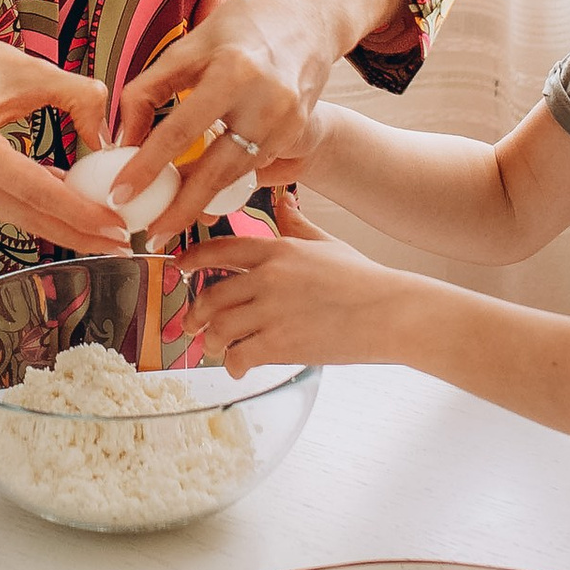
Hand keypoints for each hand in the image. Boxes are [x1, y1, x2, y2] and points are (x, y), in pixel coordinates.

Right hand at [0, 0, 120, 253]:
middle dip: (77, 234)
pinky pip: (6, 203)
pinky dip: (38, 206)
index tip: (117, 226)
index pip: (37, 191)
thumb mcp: (32, 69)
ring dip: (60, 224)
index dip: (81, 213)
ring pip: (18, 215)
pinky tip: (71, 203)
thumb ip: (79, 97)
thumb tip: (106, 138)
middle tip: (120, 244)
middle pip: (28, 217)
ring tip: (104, 230)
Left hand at [114, 0, 401, 239]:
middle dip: (181, 209)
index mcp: (233, 71)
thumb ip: (151, 89)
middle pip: (216, 170)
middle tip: (152, 235)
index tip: (120, 196)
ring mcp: (287, 120)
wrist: (310, 15)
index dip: (146, 167)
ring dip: (202, 201)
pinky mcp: (297, 132)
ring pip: (236, 176)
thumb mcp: (190, 45)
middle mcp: (266, 100)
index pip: (179, 130)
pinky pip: (253, 167)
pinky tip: (203, 194)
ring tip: (170, 220)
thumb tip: (123, 138)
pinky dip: (226, 182)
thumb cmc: (242, 25)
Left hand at [177, 191, 407, 372]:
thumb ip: (297, 225)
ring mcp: (273, 311)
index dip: (192, 259)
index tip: (179, 267)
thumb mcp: (327, 243)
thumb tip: (283, 202)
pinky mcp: (281, 343)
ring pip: (220, 328)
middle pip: (212, 295)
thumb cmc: (364, 279)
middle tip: (190, 325)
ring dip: (211, 342)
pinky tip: (237, 367)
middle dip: (194, 313)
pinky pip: (240, 355)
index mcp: (278, 250)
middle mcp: (268, 277)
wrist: (390, 312)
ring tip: (213, 348)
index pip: (220, 249)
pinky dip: (232, 364)